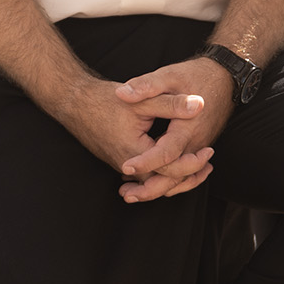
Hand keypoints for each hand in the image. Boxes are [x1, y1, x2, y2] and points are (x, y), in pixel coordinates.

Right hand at [54, 78, 214, 202]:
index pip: (171, 169)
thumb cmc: (106, 100)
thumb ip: (172, 104)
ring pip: (154, 182)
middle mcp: (127, 166)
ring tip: (197, 168)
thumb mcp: (143, 100)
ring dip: (176, 178)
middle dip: (189, 176)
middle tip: (208, 164)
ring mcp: (121, 166)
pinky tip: (172, 165)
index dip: (193, 162)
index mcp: (135, 153)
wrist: (74, 101)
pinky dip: (161, 175)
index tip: (209, 150)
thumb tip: (200, 104)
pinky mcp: (119, 162)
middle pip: (164, 183)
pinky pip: (144, 177)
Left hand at [114, 56, 235, 201]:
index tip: (126, 167)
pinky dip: (169, 180)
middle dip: (151, 188)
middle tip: (126, 194)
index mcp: (187, 127)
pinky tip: (149, 180)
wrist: (225, 77)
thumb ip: (146, 85)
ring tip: (132, 194)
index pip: (167, 153)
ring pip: (181, 177)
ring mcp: (199, 146)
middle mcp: (196, 142)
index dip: (146, 162)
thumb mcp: (168, 75)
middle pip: (176, 174)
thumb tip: (122, 94)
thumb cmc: (195, 75)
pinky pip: (185, 170)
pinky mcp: (198, 146)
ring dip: (159, 188)